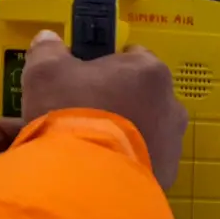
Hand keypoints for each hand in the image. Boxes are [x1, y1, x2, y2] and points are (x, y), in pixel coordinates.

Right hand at [21, 30, 188, 188]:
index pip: (132, 57)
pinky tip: (104, 169)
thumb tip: (49, 40)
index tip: (86, 80)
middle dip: (119, 102)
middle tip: (86, 116)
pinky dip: (130, 162)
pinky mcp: (168, 173)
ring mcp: (173, 142)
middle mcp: (170, 104)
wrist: (87, 179)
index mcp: (149, 71)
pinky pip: (147, 161)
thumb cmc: (71, 113)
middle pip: (142, 96)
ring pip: (148, 130)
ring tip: (93, 147)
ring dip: (127, 134)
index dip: (107, 67)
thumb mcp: (46, 73)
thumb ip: (49, 51)